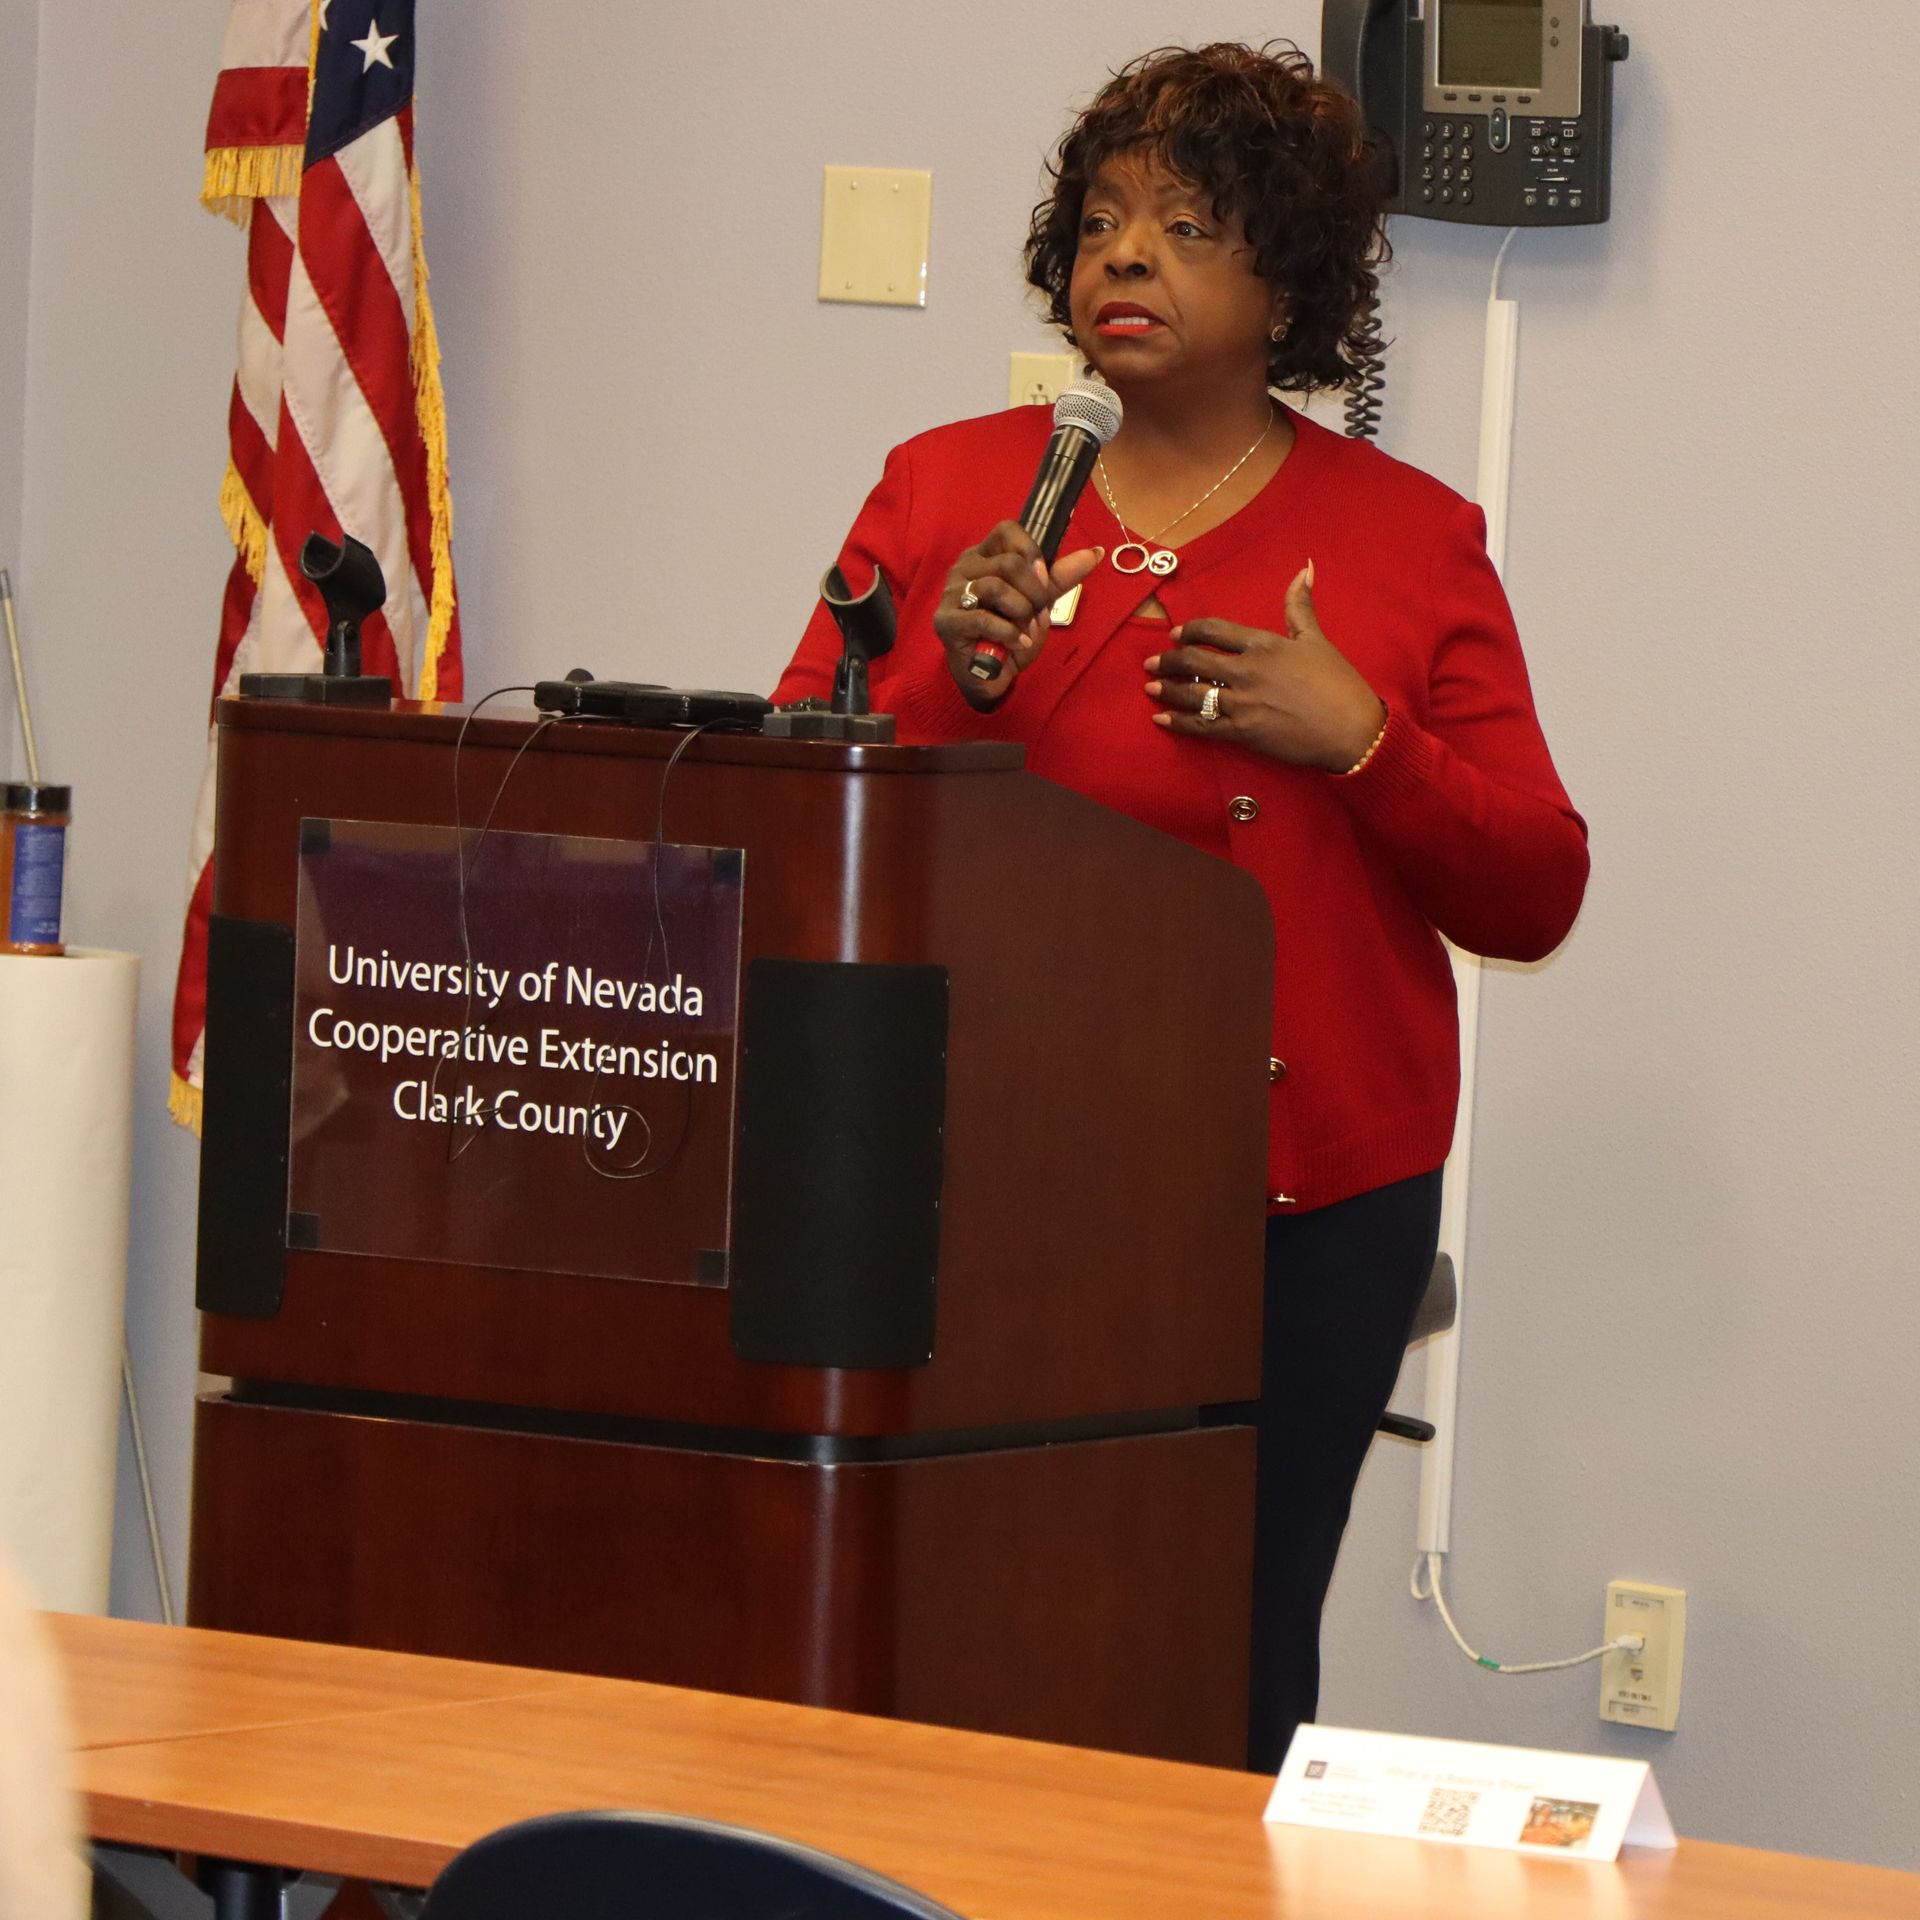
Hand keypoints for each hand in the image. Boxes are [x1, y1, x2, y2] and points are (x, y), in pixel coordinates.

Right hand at [934, 522, 1102, 706]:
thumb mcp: (1039, 603)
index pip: (1007, 530)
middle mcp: (964, 569)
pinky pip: (983, 618)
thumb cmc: (1009, 635)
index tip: (1044, 580)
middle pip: (1007, 563)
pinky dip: (1008, 633)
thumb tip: (1095, 552)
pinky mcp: (946, 622)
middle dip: (1034, 592)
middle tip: (1037, 613)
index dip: (1031, 551)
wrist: (989, 676)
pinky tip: (1018, 642)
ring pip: (995, 587)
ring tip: (1025, 629)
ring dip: (1021, 613)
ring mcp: (951, 594)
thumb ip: (1060, 577)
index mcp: (984, 556)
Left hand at [1143, 564, 1385, 770]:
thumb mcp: (1317, 639)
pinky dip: (1177, 723)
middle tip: (1151, 663)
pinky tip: (1160, 720)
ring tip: (1150, 687)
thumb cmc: (1338, 683)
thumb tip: (1304, 568)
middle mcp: (1246, 671)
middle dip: (1168, 661)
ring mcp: (1241, 703)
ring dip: (1167, 690)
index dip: (1190, 632)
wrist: (1350, 730)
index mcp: (1262, 644)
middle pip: (1194, 661)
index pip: (1213, 631)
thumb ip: (1300, 605)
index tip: (1176, 636)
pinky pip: (1200, 726)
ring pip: (1192, 694)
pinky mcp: (1242, 733)